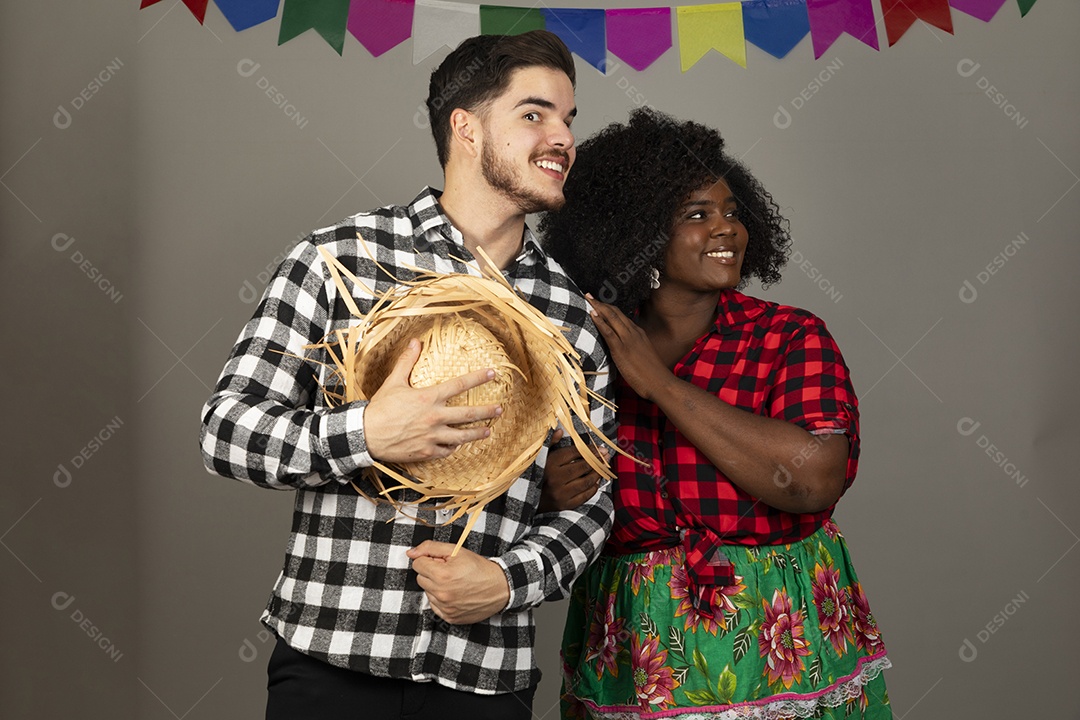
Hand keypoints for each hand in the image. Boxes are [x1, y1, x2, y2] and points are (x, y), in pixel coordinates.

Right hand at [364, 339, 502, 462]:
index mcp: (428, 398)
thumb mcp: (393, 382)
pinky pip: (446, 451)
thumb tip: (415, 342)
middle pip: (468, 415)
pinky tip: (458, 445)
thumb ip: (407, 362)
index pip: (460, 385)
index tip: (492, 374)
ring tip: (488, 431)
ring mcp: (432, 437)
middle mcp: (434, 418)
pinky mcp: (426, 452)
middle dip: (487, 411)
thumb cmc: (380, 408)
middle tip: (499, 409)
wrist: (365, 435)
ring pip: (462, 437)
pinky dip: (453, 447)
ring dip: (477, 433)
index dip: (478, 378)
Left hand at [407, 541, 510, 623]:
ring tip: (454, 583)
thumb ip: (430, 548)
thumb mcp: (456, 551)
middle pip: (420, 578)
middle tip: (449, 571)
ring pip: (427, 592)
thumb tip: (411, 553)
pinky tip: (455, 594)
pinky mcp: (449, 617)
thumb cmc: (478, 568)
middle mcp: (442, 594)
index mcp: (442, 575)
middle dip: (431, 572)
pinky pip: (434, 606)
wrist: (499, 587)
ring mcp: (445, 608)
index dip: (429, 559)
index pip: (417, 564)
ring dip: (436, 586)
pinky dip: (441, 599)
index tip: (441, 561)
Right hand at [538, 428, 607, 512]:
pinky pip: (585, 495)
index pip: (573, 453)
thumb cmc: (539, 476)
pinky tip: (596, 481)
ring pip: (586, 481)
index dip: (588, 449)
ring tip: (603, 467)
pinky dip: (593, 487)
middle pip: (582, 467)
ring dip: (597, 473)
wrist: (533, 502)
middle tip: (606, 455)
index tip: (599, 447)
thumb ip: (550, 443)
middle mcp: (555, 479)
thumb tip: (561, 430)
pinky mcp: (565, 505)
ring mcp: (561, 493)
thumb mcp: (542, 458)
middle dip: (596, 460)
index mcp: (549, 464)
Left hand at [585, 295, 670, 401]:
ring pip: (612, 318)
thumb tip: (625, 349)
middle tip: (589, 295)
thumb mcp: (643, 356)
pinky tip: (592, 314)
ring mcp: (628, 340)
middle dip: (601, 303)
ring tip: (587, 299)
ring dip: (598, 307)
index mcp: (639, 333)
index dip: (609, 308)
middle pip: (615, 313)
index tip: (599, 302)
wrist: (660, 382)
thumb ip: (634, 348)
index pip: (622, 317)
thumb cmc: (652, 374)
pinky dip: (600, 321)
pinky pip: (609, 332)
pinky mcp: (622, 349)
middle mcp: (634, 333)